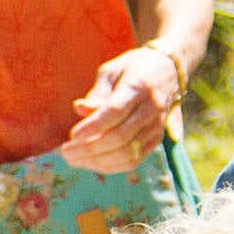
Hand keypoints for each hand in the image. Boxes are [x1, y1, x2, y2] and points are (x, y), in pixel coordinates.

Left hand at [57, 44, 184, 174]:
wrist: (167, 70)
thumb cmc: (132, 68)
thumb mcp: (111, 71)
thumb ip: (97, 93)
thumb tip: (78, 109)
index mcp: (139, 86)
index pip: (115, 112)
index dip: (93, 127)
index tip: (72, 136)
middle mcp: (152, 108)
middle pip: (120, 137)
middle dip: (89, 148)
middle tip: (65, 152)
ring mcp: (157, 126)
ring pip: (127, 153)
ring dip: (97, 161)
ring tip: (74, 159)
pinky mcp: (157, 139)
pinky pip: (134, 160)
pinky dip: (110, 166)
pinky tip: (90, 162)